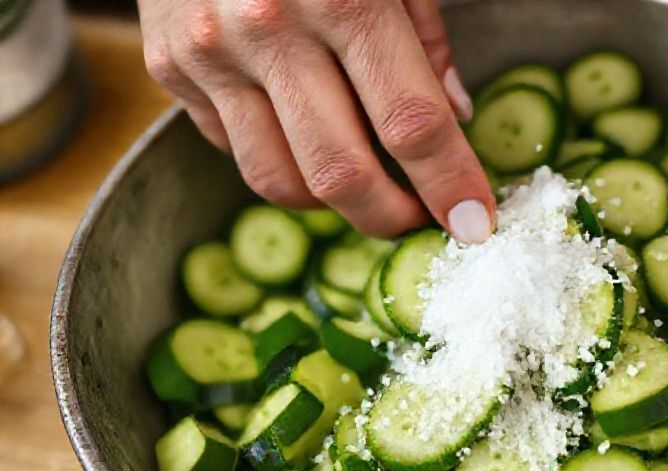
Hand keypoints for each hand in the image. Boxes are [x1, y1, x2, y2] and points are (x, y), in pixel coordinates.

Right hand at [138, 0, 493, 242]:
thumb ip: (426, 40)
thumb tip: (453, 119)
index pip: (411, 123)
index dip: (451, 183)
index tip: (476, 223)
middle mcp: (268, 29)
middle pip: (341, 173)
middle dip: (391, 216)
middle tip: (418, 218)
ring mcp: (210, 53)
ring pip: (279, 180)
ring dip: (333, 204)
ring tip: (365, 185)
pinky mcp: (171, 67)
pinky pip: (235, 149)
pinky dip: (280, 158)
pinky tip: (303, 132)